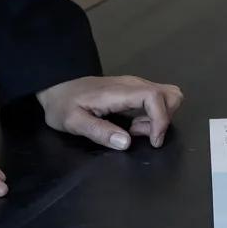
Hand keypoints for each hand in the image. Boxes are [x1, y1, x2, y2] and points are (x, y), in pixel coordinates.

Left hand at [38, 75, 183, 149]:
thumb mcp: (73, 122)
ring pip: (167, 97)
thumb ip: (99, 131)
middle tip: (141, 134)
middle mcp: (133, 84)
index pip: (155, 97)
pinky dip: (153, 116)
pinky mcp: (134, 90)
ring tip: (135, 130)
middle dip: (164, 119)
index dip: (161, 120)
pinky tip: (133, 125)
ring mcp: (135, 85)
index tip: (153, 141)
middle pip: (170, 94)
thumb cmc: (63, 105)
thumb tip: (127, 143)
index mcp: (119, 91)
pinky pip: (157, 100)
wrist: (56, 88)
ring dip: (159, 118)